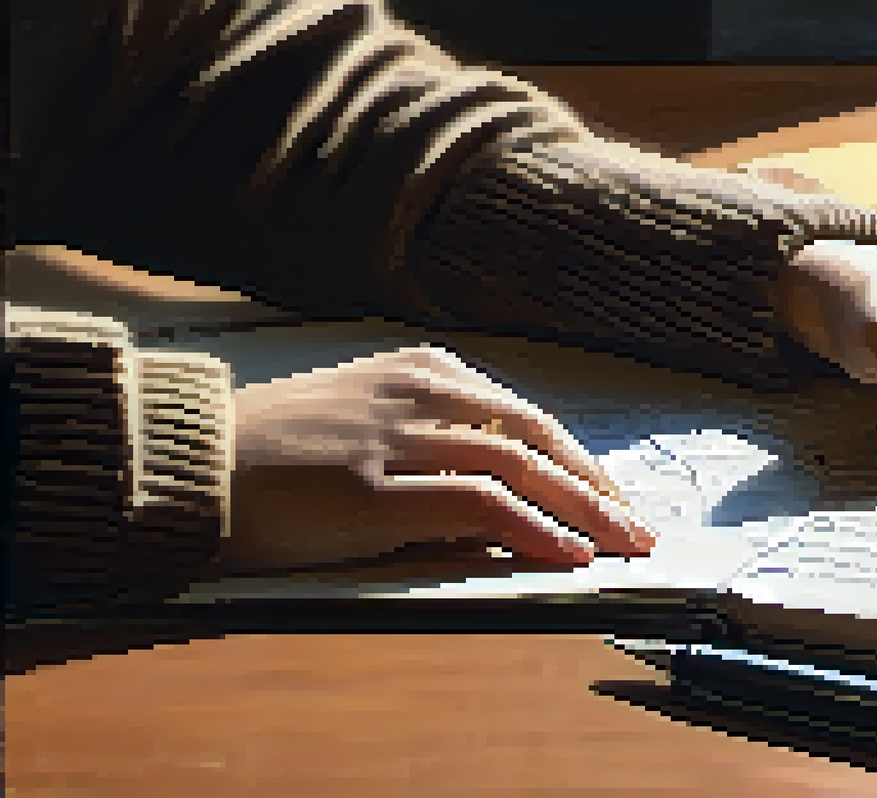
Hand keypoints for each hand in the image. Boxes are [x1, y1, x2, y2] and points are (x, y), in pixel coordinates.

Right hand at [226, 346, 653, 569]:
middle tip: (639, 527)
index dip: (578, 462)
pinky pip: (477, 504)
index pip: (526, 418)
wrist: (187, 461)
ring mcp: (397, 437)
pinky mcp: (372, 488)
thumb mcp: (368, 425)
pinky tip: (567, 553)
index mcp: (423, 372)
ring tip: (623, 546)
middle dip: (596, 487)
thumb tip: (508, 498)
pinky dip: (532, 527)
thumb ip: (436, 446)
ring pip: (519, 467)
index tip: (612, 498)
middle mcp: (420, 393)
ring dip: (582, 511)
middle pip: (537, 438)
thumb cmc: (274, 452)